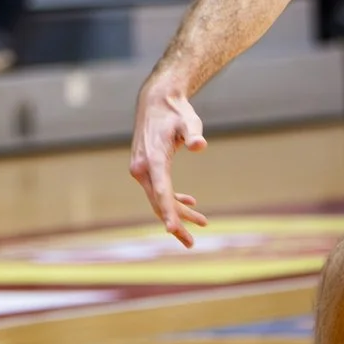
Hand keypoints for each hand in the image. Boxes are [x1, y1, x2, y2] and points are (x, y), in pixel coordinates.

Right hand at [128, 78, 210, 247]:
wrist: (156, 101)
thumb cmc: (175, 112)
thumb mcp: (188, 121)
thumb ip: (193, 133)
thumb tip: (199, 145)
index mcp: (152, 159)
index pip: (161, 190)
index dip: (168, 211)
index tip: (172, 229)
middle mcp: (142, 168)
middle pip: (158, 202)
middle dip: (175, 222)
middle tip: (191, 242)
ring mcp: (141, 169)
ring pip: (158, 199)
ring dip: (177, 213)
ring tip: (202, 222)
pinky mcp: (145, 169)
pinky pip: (158, 190)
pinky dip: (172, 200)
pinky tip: (190, 202)